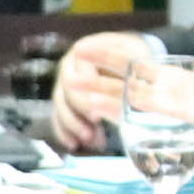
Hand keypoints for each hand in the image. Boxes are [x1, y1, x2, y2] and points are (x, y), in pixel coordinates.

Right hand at [49, 31, 148, 149]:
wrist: (122, 59)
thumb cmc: (132, 55)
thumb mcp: (135, 55)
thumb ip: (131, 69)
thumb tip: (130, 94)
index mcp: (86, 49)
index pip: (82, 66)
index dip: (90, 83)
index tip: (101, 95)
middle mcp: (70, 65)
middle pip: (68, 87)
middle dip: (82, 106)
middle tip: (96, 120)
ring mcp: (63, 83)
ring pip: (60, 103)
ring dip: (73, 123)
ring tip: (88, 138)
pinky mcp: (63, 100)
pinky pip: (58, 116)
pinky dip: (64, 131)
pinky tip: (73, 144)